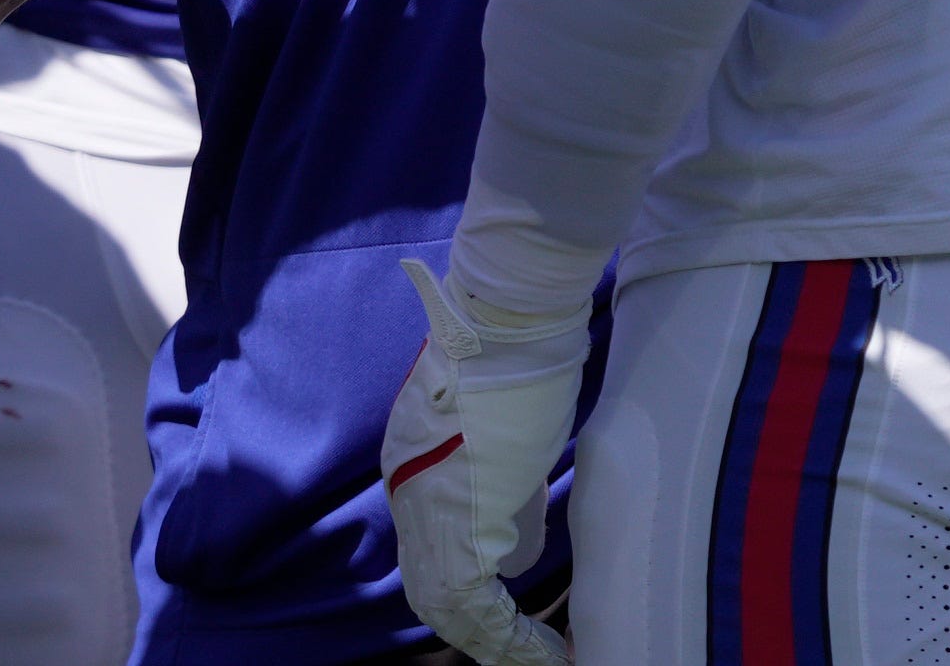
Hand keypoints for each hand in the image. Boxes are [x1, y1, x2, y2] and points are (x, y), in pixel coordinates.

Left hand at [382, 259, 582, 665]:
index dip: (465, 595)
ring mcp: (423, 501)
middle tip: (520, 653)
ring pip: (445, 603)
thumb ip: (502, 486)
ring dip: (495, 642)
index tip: (502, 621)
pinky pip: (473, 601)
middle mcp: (406, 488)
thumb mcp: (505, 432)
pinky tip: (543, 650)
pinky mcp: (454, 514)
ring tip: (538, 659)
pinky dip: (510, 635)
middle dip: (475, 631)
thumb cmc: (519, 357)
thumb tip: (517, 534)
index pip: (427, 550)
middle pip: (427, 588)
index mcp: (410, 463)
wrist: (509, 318)